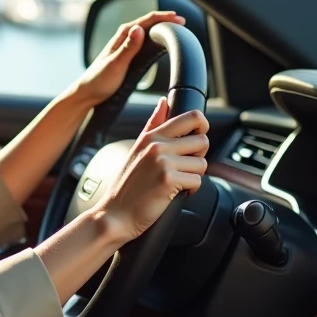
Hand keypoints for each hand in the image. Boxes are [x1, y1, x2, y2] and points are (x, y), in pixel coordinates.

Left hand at [70, 11, 184, 106]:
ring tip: (176, 31)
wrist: (87, 93)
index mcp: (122, 35)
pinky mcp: (127, 55)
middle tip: (182, 24)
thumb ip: (128, 48)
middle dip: (165, 21)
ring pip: (147, 32)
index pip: (147, 20)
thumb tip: (139, 29)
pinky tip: (161, 44)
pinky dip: (155, 39)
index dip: (164, 18)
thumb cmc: (98, 80)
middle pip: (148, 23)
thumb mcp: (115, 64)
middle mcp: (124, 37)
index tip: (179, 20)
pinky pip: (144, 42)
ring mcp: (125, 45)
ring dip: (161, 29)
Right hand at [89, 97, 209, 247]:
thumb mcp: (136, 148)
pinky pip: (197, 181)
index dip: (202, 127)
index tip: (197, 138)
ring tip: (177, 182)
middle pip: (202, 141)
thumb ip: (153, 124)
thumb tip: (164, 102)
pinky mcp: (168, 180)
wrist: (115, 214)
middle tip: (184, 167)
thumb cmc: (126, 186)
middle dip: (198, 156)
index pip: (191, 117)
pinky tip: (176, 193)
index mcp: (151, 136)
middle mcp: (157, 145)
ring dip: (194, 176)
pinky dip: (191, 191)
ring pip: (202, 163)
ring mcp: (162, 161)